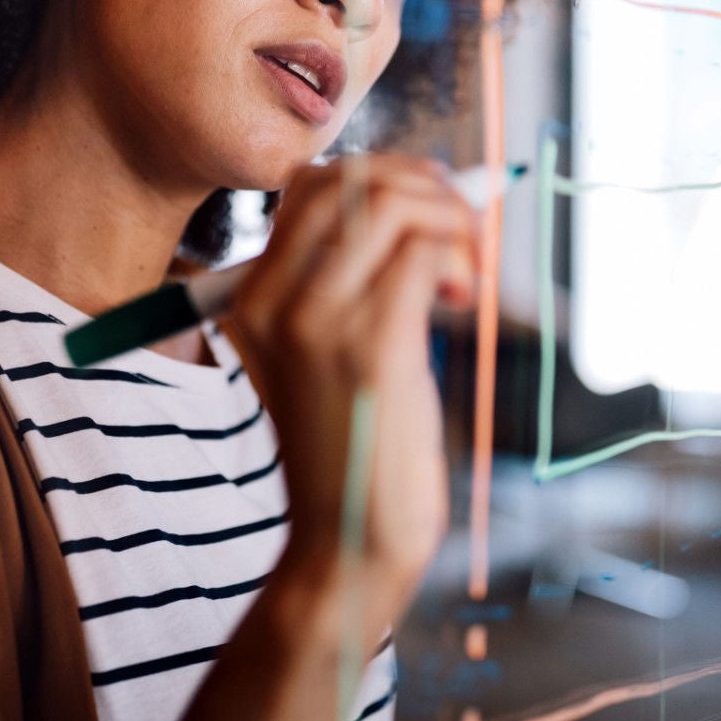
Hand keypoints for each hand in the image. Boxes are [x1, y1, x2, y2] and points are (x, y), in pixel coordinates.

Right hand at [220, 155, 477, 619]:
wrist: (346, 544)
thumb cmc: (353, 448)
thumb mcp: (329, 353)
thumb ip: (353, 282)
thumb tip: (424, 199)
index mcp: (252, 299)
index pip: (312, 185)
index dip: (385, 176)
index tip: (432, 206)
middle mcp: (274, 302)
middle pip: (351, 179)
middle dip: (423, 186)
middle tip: (463, 229)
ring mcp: (318, 322)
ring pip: (393, 205)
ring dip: (451, 221)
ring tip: (468, 272)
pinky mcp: (372, 347)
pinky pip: (424, 253)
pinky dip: (460, 258)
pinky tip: (467, 296)